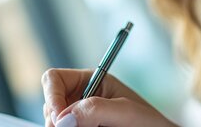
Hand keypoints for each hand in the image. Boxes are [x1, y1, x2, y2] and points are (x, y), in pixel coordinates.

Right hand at [42, 68, 177, 126]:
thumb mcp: (126, 111)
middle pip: (50, 105)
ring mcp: (79, 119)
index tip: (60, 118)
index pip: (54, 79)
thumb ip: (96, 109)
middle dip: (56, 119)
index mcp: (90, 81)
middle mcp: (80, 99)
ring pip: (55, 123)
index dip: (52, 96)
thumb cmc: (150, 124)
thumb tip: (64, 118)